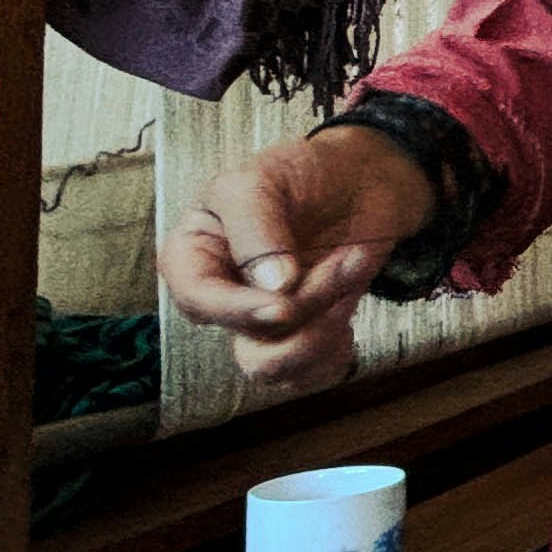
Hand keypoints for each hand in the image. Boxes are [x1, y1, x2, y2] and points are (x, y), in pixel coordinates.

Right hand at [156, 128, 438, 394]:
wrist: (358, 184)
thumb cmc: (300, 175)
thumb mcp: (263, 181)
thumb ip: (257, 228)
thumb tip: (272, 288)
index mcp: (192, 256)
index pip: (197, 300)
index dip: (238, 310)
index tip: (283, 304)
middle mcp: (219, 298)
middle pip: (248, 335)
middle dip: (306, 304)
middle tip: (346, 259)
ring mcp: (257, 324)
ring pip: (275, 366)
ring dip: (326, 328)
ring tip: (352, 272)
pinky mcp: (297, 340)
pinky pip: (308, 376)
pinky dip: (336, 350)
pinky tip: (347, 308)